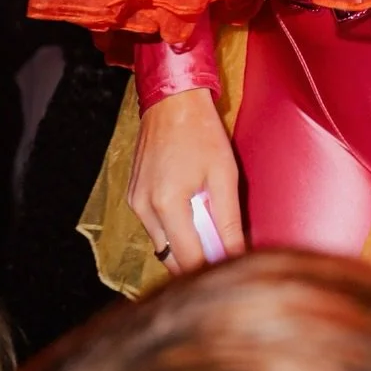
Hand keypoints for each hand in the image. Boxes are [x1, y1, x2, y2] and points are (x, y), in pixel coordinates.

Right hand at [127, 89, 244, 272]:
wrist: (172, 100)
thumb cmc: (201, 132)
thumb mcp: (224, 174)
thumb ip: (229, 220)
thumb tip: (237, 256)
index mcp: (167, 204)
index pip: (189, 259)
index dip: (212, 269)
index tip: (232, 270)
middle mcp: (144, 208)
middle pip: (171, 258)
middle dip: (197, 260)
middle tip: (223, 248)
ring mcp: (135, 202)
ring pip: (162, 245)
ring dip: (184, 245)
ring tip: (209, 226)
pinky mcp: (133, 196)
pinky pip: (154, 227)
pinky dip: (173, 229)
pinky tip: (191, 212)